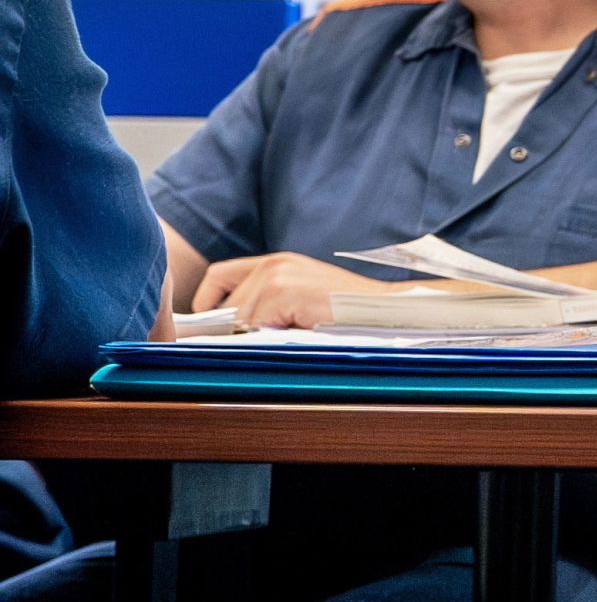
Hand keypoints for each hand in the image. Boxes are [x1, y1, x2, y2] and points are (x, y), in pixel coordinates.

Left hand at [191, 253, 370, 329]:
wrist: (384, 308)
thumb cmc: (349, 309)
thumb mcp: (302, 295)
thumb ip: (269, 301)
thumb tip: (231, 326)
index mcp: (277, 262)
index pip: (220, 275)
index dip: (208, 299)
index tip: (211, 320)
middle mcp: (273, 264)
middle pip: (229, 304)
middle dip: (240, 327)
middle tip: (268, 339)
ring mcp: (277, 277)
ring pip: (241, 319)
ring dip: (260, 334)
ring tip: (293, 333)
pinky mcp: (284, 293)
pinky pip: (256, 325)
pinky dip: (272, 336)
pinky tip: (298, 332)